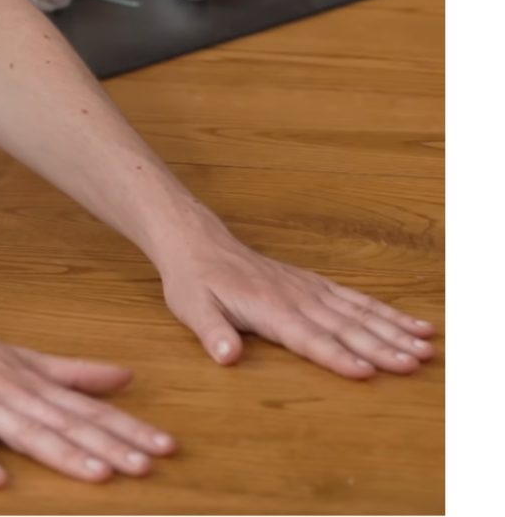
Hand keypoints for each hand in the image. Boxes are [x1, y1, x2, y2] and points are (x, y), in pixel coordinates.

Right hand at [0, 291, 174, 487]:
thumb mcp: (22, 360)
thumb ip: (74, 373)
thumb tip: (126, 377)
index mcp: (32, 383)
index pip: (86, 409)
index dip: (127, 428)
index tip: (166, 447)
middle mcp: (12, 393)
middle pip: (65, 423)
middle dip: (107, 445)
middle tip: (147, 465)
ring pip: (24, 431)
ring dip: (61, 453)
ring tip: (96, 474)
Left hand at [157, 231, 436, 377]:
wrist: (198, 244)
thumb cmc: (195, 281)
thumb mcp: (192, 307)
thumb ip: (212, 332)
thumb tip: (226, 355)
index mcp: (268, 308)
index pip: (308, 337)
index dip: (337, 356)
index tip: (367, 372)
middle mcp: (296, 298)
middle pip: (344, 327)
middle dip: (381, 347)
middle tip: (413, 364)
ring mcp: (309, 289)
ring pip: (358, 312)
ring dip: (393, 330)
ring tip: (425, 347)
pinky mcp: (316, 285)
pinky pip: (356, 299)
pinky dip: (386, 312)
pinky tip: (412, 324)